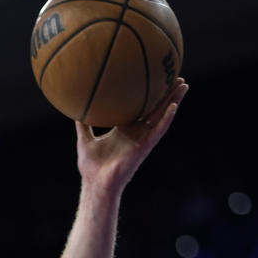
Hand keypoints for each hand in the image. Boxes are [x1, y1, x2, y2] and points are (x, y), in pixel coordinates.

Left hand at [76, 78, 188, 193]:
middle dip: (166, 92)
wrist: (96, 183)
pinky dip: (166, 119)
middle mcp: (136, 132)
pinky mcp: (145, 146)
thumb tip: (73, 108)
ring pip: (162, 116)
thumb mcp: (84, 139)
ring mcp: (142, 139)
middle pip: (155, 108)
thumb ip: (82, 124)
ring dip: (173, 100)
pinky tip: (173, 106)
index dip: (148, 94)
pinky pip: (158, 131)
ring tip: (183, 85)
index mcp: (124, 129)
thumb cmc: (91, 166)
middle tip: (175, 75)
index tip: (153, 78)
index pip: (140, 107)